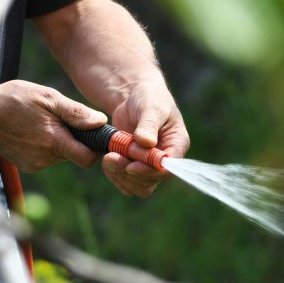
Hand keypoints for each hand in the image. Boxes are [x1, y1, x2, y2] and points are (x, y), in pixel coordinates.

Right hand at [0, 80, 106, 171]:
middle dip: (74, 139)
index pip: (87, 159)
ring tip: (42, 121)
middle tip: (60, 118)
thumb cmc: (14, 99)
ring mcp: (34, 163)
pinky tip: (32, 130)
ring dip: (59, 140)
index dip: (95, 148)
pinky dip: (46, 145)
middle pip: (74, 154)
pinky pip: (47, 157)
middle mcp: (45, 158)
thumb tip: (100, 122)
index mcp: (53, 142)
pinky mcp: (26, 165)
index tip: (95, 134)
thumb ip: (75, 112)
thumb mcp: (47, 97)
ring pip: (60, 155)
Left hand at [102, 82, 189, 196]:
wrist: (132, 96)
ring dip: (120, 176)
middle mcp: (164, 159)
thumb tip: (146, 142)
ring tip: (108, 157)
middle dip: (130, 173)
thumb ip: (148, 125)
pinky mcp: (133, 166)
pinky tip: (106, 159)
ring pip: (138, 186)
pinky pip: (125, 182)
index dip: (150, 171)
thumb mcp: (150, 107)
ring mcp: (148, 165)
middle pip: (151, 182)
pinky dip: (114, 175)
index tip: (131, 166)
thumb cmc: (147, 97)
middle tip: (112, 157)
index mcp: (177, 144)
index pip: (168, 169)